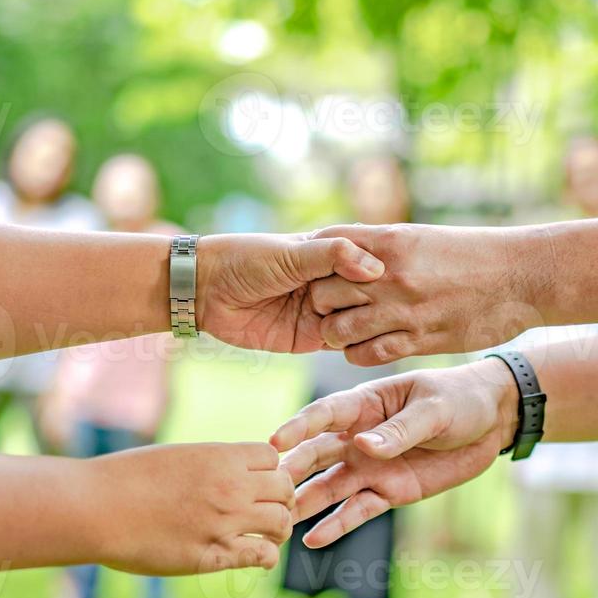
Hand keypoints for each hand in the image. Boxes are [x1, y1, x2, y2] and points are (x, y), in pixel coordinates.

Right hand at [77, 442, 294, 574]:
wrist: (96, 507)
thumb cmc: (125, 478)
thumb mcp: (174, 456)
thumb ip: (208, 463)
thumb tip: (226, 469)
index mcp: (219, 457)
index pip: (272, 458)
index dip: (268, 470)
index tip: (256, 482)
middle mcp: (230, 487)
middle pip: (285, 489)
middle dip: (280, 499)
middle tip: (266, 511)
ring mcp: (225, 522)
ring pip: (282, 523)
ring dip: (278, 530)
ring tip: (264, 535)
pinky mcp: (213, 555)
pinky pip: (262, 555)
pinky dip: (266, 557)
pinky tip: (256, 557)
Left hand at [197, 233, 384, 352]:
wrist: (208, 291)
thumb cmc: (247, 259)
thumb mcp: (292, 252)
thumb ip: (333, 255)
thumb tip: (377, 268)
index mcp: (332, 254)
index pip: (372, 263)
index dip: (383, 271)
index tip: (390, 276)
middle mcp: (333, 282)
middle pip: (369, 295)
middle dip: (370, 300)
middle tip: (360, 300)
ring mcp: (324, 311)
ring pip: (359, 321)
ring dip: (361, 323)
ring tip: (348, 318)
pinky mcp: (312, 338)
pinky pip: (342, 343)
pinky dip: (350, 344)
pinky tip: (356, 341)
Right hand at [270, 360, 519, 547]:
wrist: (492, 422)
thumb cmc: (461, 400)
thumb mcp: (435, 409)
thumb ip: (400, 429)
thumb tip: (363, 446)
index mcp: (367, 404)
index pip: (325, 415)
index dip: (299, 427)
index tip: (274, 443)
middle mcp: (359, 437)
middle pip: (317, 454)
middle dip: (293, 471)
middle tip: (269, 491)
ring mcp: (370, 467)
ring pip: (329, 487)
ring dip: (305, 503)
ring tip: (280, 523)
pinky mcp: (388, 492)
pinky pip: (357, 510)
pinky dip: (336, 525)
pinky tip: (312, 540)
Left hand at [306, 224, 545, 364]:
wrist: (520, 276)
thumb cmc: (472, 254)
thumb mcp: (423, 238)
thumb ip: (383, 246)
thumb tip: (348, 252)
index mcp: (390, 241)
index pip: (328, 243)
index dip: (316, 257)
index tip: (319, 269)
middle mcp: (391, 275)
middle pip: (323, 291)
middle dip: (321, 300)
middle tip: (330, 306)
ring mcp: (404, 309)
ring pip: (339, 329)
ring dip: (336, 333)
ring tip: (347, 330)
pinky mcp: (419, 340)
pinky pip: (367, 354)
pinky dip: (358, 353)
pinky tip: (368, 346)